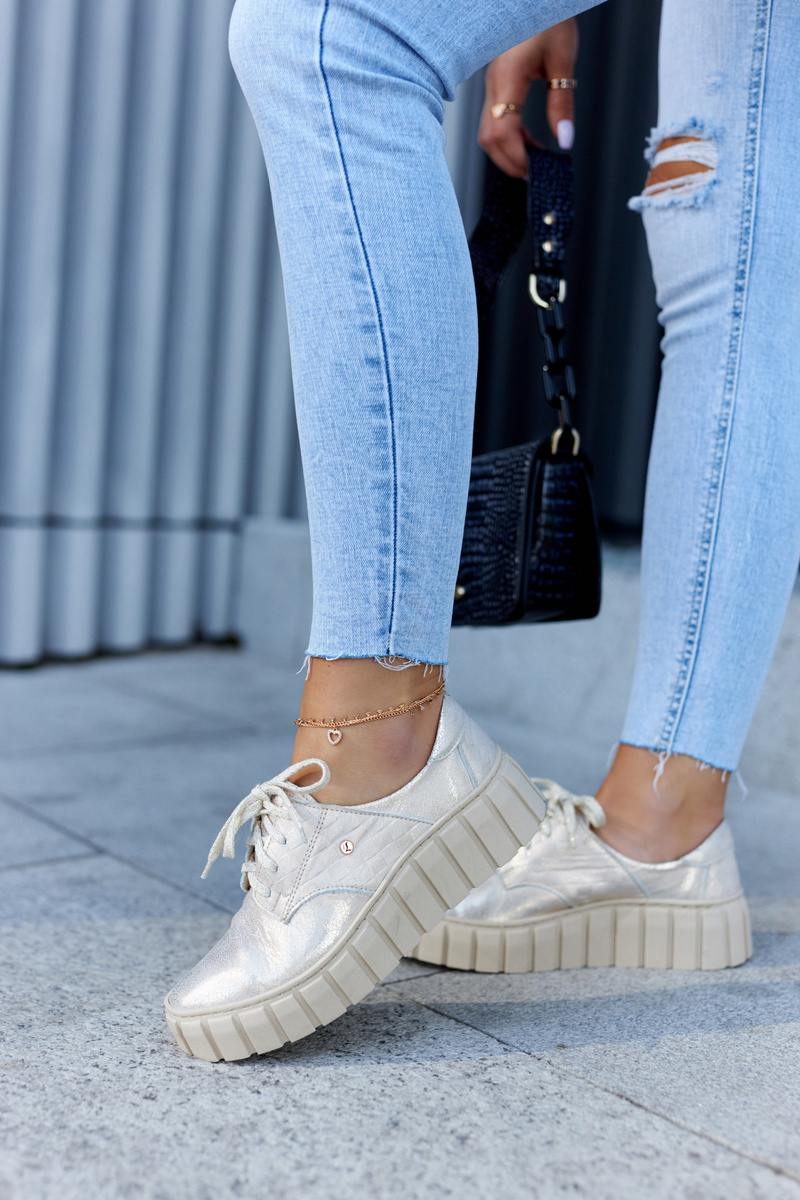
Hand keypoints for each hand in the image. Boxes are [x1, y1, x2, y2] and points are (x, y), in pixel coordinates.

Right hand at [478, 19, 577, 178]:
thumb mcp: (562, 61)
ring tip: (534, 159)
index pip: (501, 131)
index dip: (515, 157)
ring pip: (489, 131)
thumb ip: (562, 103)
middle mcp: (493, 83)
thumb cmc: (548, 18)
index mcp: (508, 77)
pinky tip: (528, 140)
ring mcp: (492, 85)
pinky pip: (495, 119)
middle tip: (533, 173)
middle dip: (508, 161)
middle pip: (488, 138)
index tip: (534, 170)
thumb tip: (564, 139)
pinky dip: (510, 136)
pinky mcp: (496, 84)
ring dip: (508, 150)